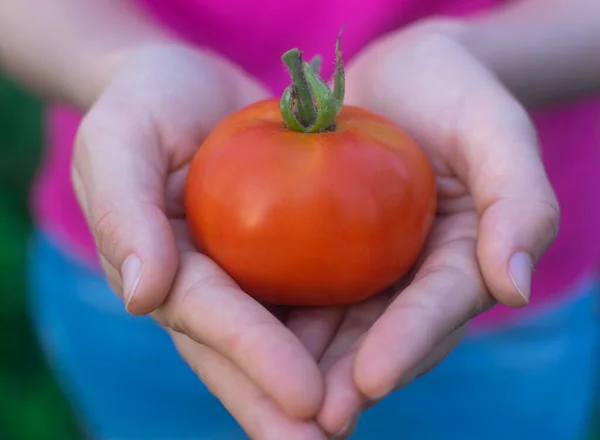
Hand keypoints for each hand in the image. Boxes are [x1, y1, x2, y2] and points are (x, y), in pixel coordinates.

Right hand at [71, 44, 326, 438]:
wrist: (192, 86)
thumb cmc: (148, 105)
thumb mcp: (121, 139)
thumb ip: (123, 209)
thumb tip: (144, 296)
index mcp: (165, 268)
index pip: (209, 316)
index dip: (253, 356)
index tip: (304, 398)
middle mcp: (209, 285)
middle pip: (246, 350)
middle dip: (283, 404)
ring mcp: (249, 274)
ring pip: (287, 335)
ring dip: (322, 382)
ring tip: (359, 423)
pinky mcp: (287, 252)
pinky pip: (317, 290)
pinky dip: (345, 326)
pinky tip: (384, 355)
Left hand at [288, 24, 557, 436]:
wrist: (398, 74)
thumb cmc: (453, 92)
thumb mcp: (495, 129)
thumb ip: (517, 201)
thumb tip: (514, 286)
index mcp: (461, 259)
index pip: (438, 308)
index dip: (408, 343)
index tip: (373, 378)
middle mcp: (411, 276)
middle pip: (382, 335)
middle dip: (350, 380)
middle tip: (317, 420)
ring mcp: (365, 267)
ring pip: (335, 324)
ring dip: (305, 365)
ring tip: (272, 400)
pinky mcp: (323, 248)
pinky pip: (298, 283)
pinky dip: (273, 312)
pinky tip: (240, 336)